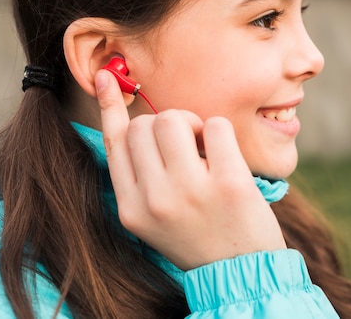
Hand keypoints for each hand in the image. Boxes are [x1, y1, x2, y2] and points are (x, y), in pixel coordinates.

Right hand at [95, 70, 285, 269]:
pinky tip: (226, 158)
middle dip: (169, 124)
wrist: (241, 273)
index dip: (110, 107)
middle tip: (190, 146)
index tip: (109, 77)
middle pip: (146, 125)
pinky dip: (221, 132)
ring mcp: (190, 191)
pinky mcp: (228, 183)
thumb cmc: (199, 236)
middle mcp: (154, 200)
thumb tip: (125, 114)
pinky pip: (215, 124)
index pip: (114, 143)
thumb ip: (140, 174)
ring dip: (194, 124)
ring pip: (174, 118)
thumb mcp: (155, 216)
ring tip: (206, 151)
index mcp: (132, 209)